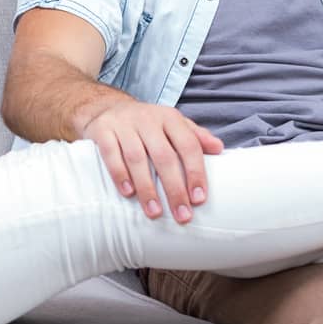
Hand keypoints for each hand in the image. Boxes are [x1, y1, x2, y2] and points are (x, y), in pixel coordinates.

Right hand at [79, 99, 222, 224]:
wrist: (106, 107)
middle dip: (174, 189)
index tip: (199, 199)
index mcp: (170, 118)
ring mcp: (123, 124)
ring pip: (137, 158)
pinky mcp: (102, 131)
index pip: (188, 145)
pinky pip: (111, 154)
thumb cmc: (147, 124)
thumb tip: (220, 149)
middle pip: (164, 156)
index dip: (195, 172)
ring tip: (155, 212)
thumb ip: (195, 136)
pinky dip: (119, 174)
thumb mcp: (172, 124)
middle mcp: (148, 119)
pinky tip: (128, 193)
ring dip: (147, 188)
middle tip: (182, 215)